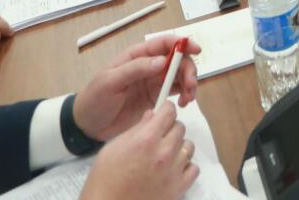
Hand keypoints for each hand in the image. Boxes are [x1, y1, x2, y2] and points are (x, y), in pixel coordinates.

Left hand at [72, 37, 200, 142]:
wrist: (87, 126)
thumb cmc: (95, 99)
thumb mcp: (110, 81)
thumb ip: (135, 69)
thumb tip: (162, 61)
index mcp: (137, 56)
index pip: (164, 43)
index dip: (182, 44)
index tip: (195, 50)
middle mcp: (149, 66)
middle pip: (177, 60)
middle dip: (188, 69)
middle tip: (190, 86)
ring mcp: (153, 82)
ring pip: (180, 76)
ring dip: (189, 83)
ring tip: (188, 99)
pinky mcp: (156, 98)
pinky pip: (176, 92)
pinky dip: (185, 95)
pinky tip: (183, 104)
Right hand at [81, 102, 197, 199]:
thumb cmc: (105, 178)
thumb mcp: (114, 147)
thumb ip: (136, 128)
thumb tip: (153, 114)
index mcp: (146, 139)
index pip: (169, 112)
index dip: (165, 110)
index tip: (163, 113)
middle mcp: (164, 153)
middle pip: (180, 128)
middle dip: (170, 128)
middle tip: (159, 137)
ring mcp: (174, 171)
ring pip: (188, 146)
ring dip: (178, 147)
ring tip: (164, 155)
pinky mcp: (179, 188)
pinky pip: (193, 168)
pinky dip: (185, 166)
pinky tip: (172, 169)